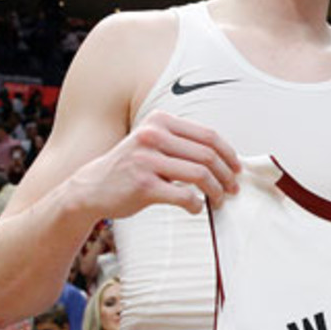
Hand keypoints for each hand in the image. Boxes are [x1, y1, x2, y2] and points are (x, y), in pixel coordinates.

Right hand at [69, 110, 240, 218]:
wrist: (92, 188)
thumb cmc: (130, 166)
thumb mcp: (152, 141)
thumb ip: (181, 143)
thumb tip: (224, 157)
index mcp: (159, 121)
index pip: (207, 135)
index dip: (229, 153)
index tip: (237, 168)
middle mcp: (153, 135)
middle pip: (207, 155)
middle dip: (226, 175)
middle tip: (233, 189)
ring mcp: (147, 160)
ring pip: (200, 174)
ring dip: (216, 191)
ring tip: (219, 200)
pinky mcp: (143, 185)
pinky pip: (184, 196)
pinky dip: (196, 205)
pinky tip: (196, 208)